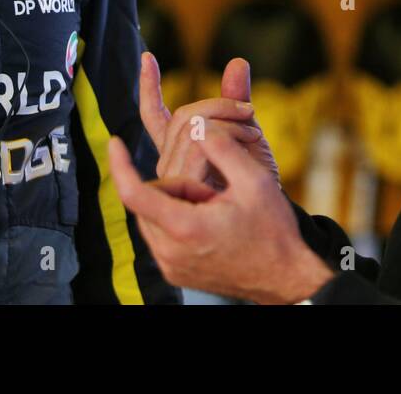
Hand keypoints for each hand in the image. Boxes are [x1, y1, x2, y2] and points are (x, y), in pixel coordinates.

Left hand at [109, 131, 332, 303]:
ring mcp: (171, 266)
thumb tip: (198, 121)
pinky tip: (210, 217)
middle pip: (150, 197)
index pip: (134, 192)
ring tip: (215, 204)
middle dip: (177, 181)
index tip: (113, 142)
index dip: (120, 164)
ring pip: (155, 213)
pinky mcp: (175, 271)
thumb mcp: (254, 180)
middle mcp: (170, 252)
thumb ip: (222, 146)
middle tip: (213, 188)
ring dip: (178, 198)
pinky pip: (162, 232)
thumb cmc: (273, 230)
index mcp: (185, 228)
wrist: (287, 278)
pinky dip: (179, 216)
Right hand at [138, 52, 279, 189]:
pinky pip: (199, 140)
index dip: (149, 87)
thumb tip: (238, 61)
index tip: (148, 57)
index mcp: (179, 150)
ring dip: (228, 119)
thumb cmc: (258, 183)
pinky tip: (249, 138)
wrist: (272, 219)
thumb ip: (236, 100)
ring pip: (191, 125)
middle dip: (219, 104)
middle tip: (250, 111)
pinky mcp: (186, 184)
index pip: (154, 116)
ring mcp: (175, 175)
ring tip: (255, 133)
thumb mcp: (248, 133)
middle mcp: (170, 163)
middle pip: (182, 115)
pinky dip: (228, 132)